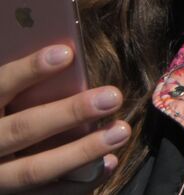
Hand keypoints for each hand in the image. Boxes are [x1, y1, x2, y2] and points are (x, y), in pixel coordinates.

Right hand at [0, 46, 126, 193]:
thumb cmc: (4, 116)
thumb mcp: (5, 102)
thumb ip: (21, 89)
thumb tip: (68, 56)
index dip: (29, 70)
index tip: (66, 53)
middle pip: (23, 129)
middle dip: (70, 112)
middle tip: (113, 96)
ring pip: (35, 169)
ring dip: (83, 151)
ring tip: (121, 131)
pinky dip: (79, 183)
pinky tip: (109, 163)